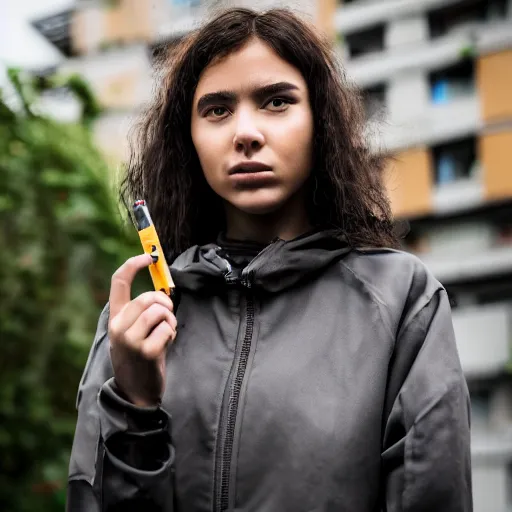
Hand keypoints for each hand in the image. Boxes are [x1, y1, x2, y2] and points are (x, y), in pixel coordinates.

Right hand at [108, 254, 176, 406]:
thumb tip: (163, 290)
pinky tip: (165, 345)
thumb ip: (142, 312)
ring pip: (159, 310)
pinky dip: (172, 333)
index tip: (149, 256)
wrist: (136, 391)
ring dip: (170, 319)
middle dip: (165, 303)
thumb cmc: (139, 357)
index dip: (133, 264)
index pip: (119, 282)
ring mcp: (131, 340)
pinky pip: (168, 328)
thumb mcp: (133, 332)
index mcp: (115, 318)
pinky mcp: (147, 351)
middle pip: (147, 297)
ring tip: (166, 332)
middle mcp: (118, 327)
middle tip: (168, 315)